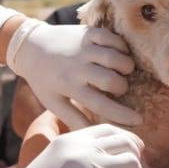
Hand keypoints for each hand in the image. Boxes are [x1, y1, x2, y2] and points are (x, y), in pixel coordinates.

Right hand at [0, 123, 143, 167]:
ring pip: (134, 164)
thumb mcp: (45, 166)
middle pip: (126, 143)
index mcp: (67, 141)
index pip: (108, 130)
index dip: (123, 141)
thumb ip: (70, 158)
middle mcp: (84, 150)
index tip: (127, 153)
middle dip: (133, 158)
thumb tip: (98, 161)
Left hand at [6, 20, 142, 129]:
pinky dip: (121, 46)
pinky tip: (119, 53)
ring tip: (123, 71)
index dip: (122, 115)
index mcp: (69, 86)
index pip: (101, 105)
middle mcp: (77, 67)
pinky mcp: (87, 32)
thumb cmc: (44, 80)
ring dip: (125, 66)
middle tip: (119, 88)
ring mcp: (83, 47)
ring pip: (116, 57)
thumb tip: (95, 135)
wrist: (30, 46)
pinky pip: (112, 38)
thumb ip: (74, 119)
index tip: (138, 121)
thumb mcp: (54, 102)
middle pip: (112, 80)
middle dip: (122, 87)